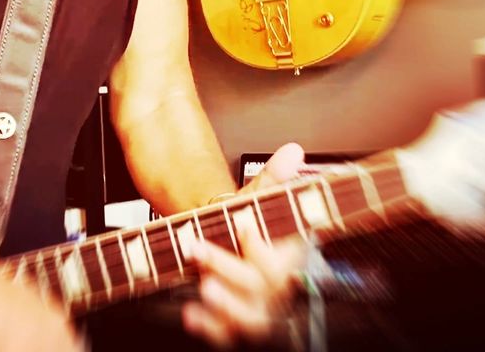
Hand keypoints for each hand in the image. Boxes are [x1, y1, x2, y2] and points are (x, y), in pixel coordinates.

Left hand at [181, 143, 307, 348]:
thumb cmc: (248, 224)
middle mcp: (277, 287)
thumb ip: (274, 177)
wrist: (233, 247)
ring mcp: (258, 306)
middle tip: (197, 249)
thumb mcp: (258, 198)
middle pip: (262, 288)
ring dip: (226, 307)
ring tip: (203, 288)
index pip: (281, 259)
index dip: (261, 244)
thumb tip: (293, 150)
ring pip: (251, 319)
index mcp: (289, 257)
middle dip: (229, 268)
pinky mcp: (236, 321)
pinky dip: (210, 328)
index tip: (242, 222)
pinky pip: (228, 335)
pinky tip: (191, 315)